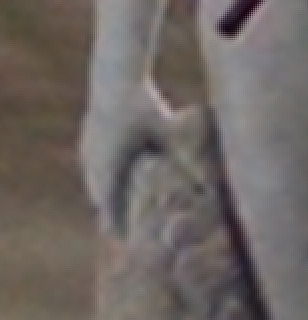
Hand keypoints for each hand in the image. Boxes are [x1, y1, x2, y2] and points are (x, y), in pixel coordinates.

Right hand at [79, 86, 182, 232]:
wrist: (115, 78)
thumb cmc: (146, 106)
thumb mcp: (170, 133)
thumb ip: (186, 157)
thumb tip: (209, 182)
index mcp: (111, 163)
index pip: (110, 203)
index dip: (117, 223)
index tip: (125, 242)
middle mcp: (93, 160)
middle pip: (99, 198)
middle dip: (112, 215)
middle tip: (123, 236)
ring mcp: (86, 150)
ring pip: (93, 184)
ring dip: (105, 198)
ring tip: (116, 216)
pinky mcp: (87, 140)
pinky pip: (92, 169)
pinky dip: (101, 181)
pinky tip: (110, 186)